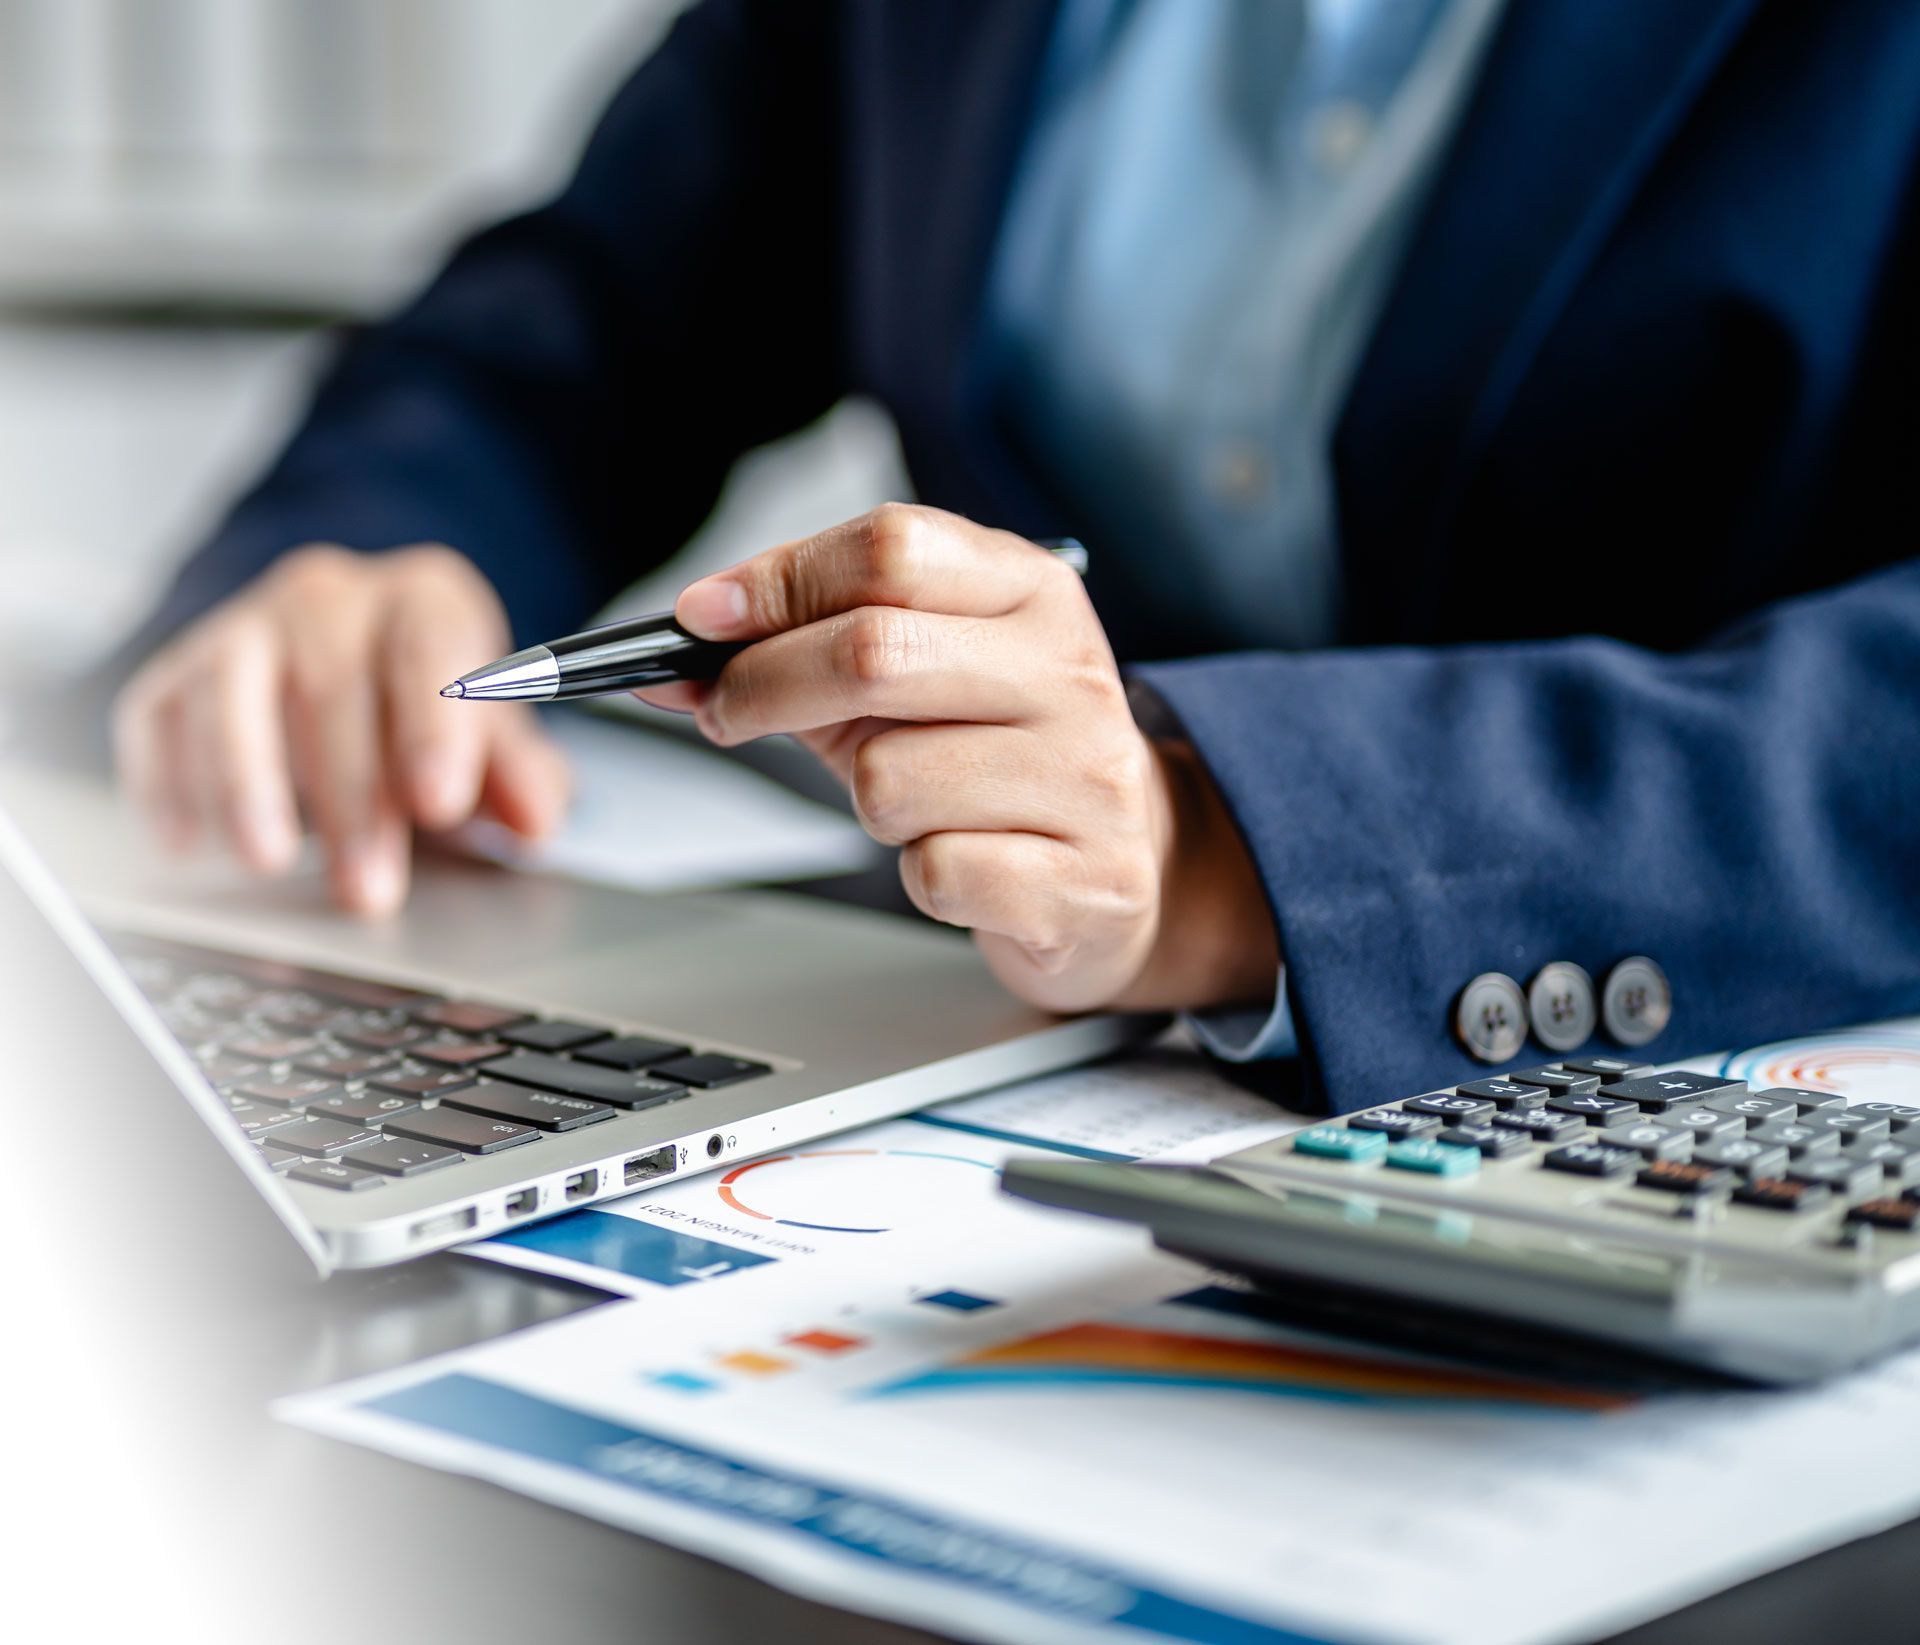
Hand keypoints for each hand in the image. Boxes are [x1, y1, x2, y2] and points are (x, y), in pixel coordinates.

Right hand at [113, 544, 568, 914]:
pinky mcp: (178, 671)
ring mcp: (245, 628)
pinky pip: (157, 717)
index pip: (431, 649)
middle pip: (333, 687)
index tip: (440, 803)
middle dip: (351, 798)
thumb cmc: (429, 705)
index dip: (433, 727)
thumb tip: (536, 821)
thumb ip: (519, 775)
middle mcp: (330, 598)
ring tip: (268, 859)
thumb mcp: (492, 734)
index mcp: (425, 600)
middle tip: (368, 886)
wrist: (354, 650)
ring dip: (248, 784)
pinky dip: (167, 780)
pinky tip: (188, 841)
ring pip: (233, 695)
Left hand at [637, 505, 1276, 1013]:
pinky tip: (961, 860)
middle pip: (875, 651)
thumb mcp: (923, 673)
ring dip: (863, 797)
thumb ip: (809, 643)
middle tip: (727, 710)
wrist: (1135, 863)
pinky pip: (934, 870)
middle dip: (766, 683)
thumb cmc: (998, 754)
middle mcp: (1069, 673)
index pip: (891, 548)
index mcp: (1033, 593)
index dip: (778, 580)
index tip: (703, 619)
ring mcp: (1085, 779)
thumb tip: (684, 648)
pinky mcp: (1082, 881)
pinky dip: (919, 873)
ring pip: (888, 778)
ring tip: (909, 801)